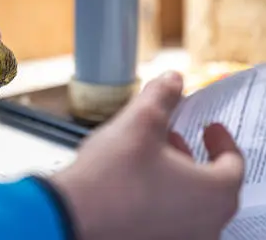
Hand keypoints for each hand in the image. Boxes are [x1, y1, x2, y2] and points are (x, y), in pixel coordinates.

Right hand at [49, 72, 243, 239]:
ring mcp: (179, 238)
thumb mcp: (140, 122)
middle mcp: (204, 225)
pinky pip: (168, 220)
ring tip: (149, 155)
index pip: (233, 163)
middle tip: (176, 136)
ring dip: (176, 176)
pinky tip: (133, 181)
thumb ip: (162, 97)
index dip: (221, 140)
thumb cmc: (110, 177)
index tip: (210, 129)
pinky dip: (159, 198)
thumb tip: (172, 80)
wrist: (71, 215)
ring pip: (189, 204)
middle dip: (193, 155)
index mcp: (213, 194)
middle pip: (211, 186)